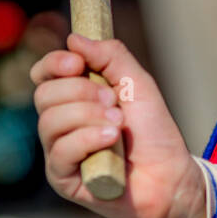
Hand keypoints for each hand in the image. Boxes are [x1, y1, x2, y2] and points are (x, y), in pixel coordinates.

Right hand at [30, 33, 206, 217]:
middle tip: (114, 102)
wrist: (171, 174)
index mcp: (75, 97)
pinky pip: (60, 150)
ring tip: (119, 125)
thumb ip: (110, 56)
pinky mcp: (63, 178)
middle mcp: (62, 123)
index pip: (45, 74)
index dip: (55, 64)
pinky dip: (88, 139)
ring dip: (89, 116)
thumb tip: (73, 39)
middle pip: (44, 94)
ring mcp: (60, 151)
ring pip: (50, 121)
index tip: (77, 63)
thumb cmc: (153, 131)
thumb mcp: (138, 83)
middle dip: (82, 92)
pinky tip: (111, 141)